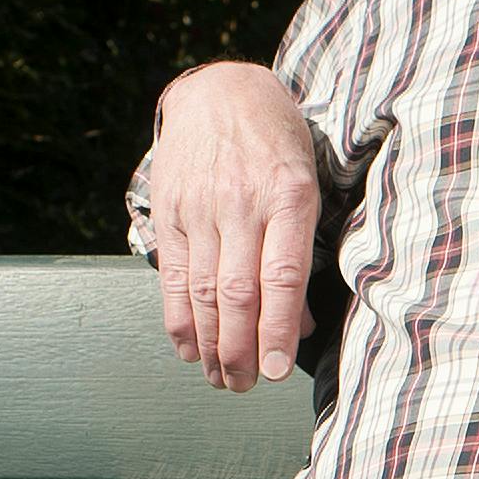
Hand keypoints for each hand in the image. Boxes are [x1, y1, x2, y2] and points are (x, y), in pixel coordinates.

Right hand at [147, 64, 320, 390]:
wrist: (220, 92)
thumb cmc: (278, 145)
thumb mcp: (308, 185)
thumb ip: (304, 252)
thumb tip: (301, 326)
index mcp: (288, 195)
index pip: (281, 276)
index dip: (278, 328)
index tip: (277, 372)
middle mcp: (241, 203)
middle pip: (236, 292)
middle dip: (241, 350)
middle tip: (247, 386)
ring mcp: (200, 207)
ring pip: (201, 291)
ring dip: (211, 344)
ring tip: (223, 379)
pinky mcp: (170, 211)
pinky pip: (172, 276)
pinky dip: (179, 320)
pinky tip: (190, 350)